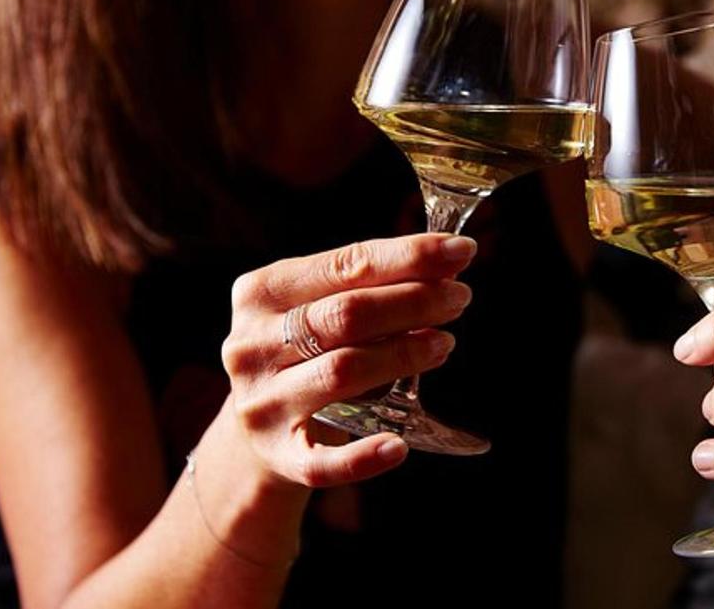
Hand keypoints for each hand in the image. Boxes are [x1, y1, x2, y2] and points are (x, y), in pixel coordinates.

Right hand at [222, 233, 476, 489]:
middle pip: (345, 315)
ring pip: (342, 372)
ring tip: (444, 343)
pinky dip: (364, 456)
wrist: (261, 430)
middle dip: (413, 301)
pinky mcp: (279, 456)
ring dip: (402, 355)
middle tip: (459, 297)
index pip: (345, 265)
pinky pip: (323, 462)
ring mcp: (263, 403)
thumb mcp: (319, 306)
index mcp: (262, 292)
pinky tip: (399, 446)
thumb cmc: (306, 352)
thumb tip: (449, 261)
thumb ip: (369, 283)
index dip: (409, 256)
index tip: (461, 251)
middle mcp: (252, 345)